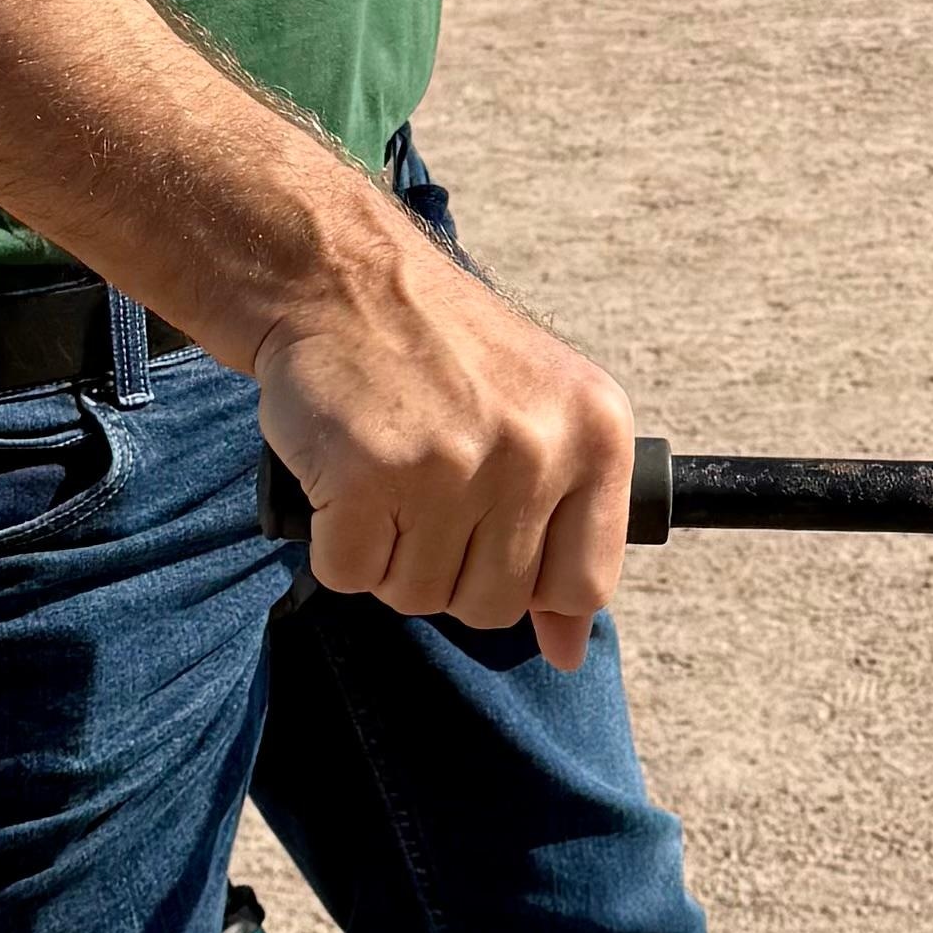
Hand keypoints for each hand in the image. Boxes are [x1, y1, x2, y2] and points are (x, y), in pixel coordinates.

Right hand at [251, 217, 635, 667]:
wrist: (341, 280)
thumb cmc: (442, 354)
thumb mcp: (543, 413)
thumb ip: (570, 527)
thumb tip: (568, 651)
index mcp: (595, 434)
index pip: (585, 583)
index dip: (532, 587)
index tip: (494, 544)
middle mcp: (536, 450)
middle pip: (494, 604)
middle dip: (448, 567)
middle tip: (426, 490)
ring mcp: (453, 464)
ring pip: (418, 596)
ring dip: (390, 556)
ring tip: (388, 476)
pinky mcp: (370, 475)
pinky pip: (352, 575)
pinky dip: (337, 543)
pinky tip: (346, 478)